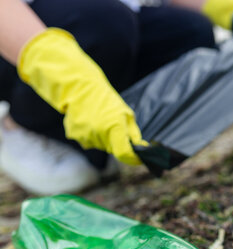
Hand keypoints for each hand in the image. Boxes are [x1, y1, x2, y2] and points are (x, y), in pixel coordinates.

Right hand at [17, 28, 146, 164]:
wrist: (80, 88)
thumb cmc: (107, 100)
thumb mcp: (126, 114)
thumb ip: (133, 134)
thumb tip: (141, 148)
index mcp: (114, 127)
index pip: (124, 154)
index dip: (132, 159)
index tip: (138, 158)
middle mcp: (99, 134)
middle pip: (112, 150)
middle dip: (117, 143)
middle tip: (114, 126)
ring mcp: (85, 135)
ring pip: (100, 146)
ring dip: (103, 139)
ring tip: (100, 120)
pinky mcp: (74, 135)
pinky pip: (87, 142)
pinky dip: (91, 136)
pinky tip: (90, 122)